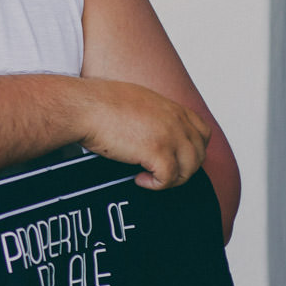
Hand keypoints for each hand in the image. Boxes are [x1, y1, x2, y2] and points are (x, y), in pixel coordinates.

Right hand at [74, 77, 209, 188]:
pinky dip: (156, 184)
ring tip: (149, 177)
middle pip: (199, 153)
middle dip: (183, 167)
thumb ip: (152, 115)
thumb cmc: (97, 103)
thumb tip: (150, 131)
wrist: (83, 107)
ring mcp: (169, 136)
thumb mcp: (135, 100)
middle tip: (162, 172)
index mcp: (171, 108)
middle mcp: (175, 121)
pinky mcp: (157, 152)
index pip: (201, 131)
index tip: (176, 157)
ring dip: (172, 179)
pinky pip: (169, 178)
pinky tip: (139, 179)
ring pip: (190, 168)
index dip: (193, 148)